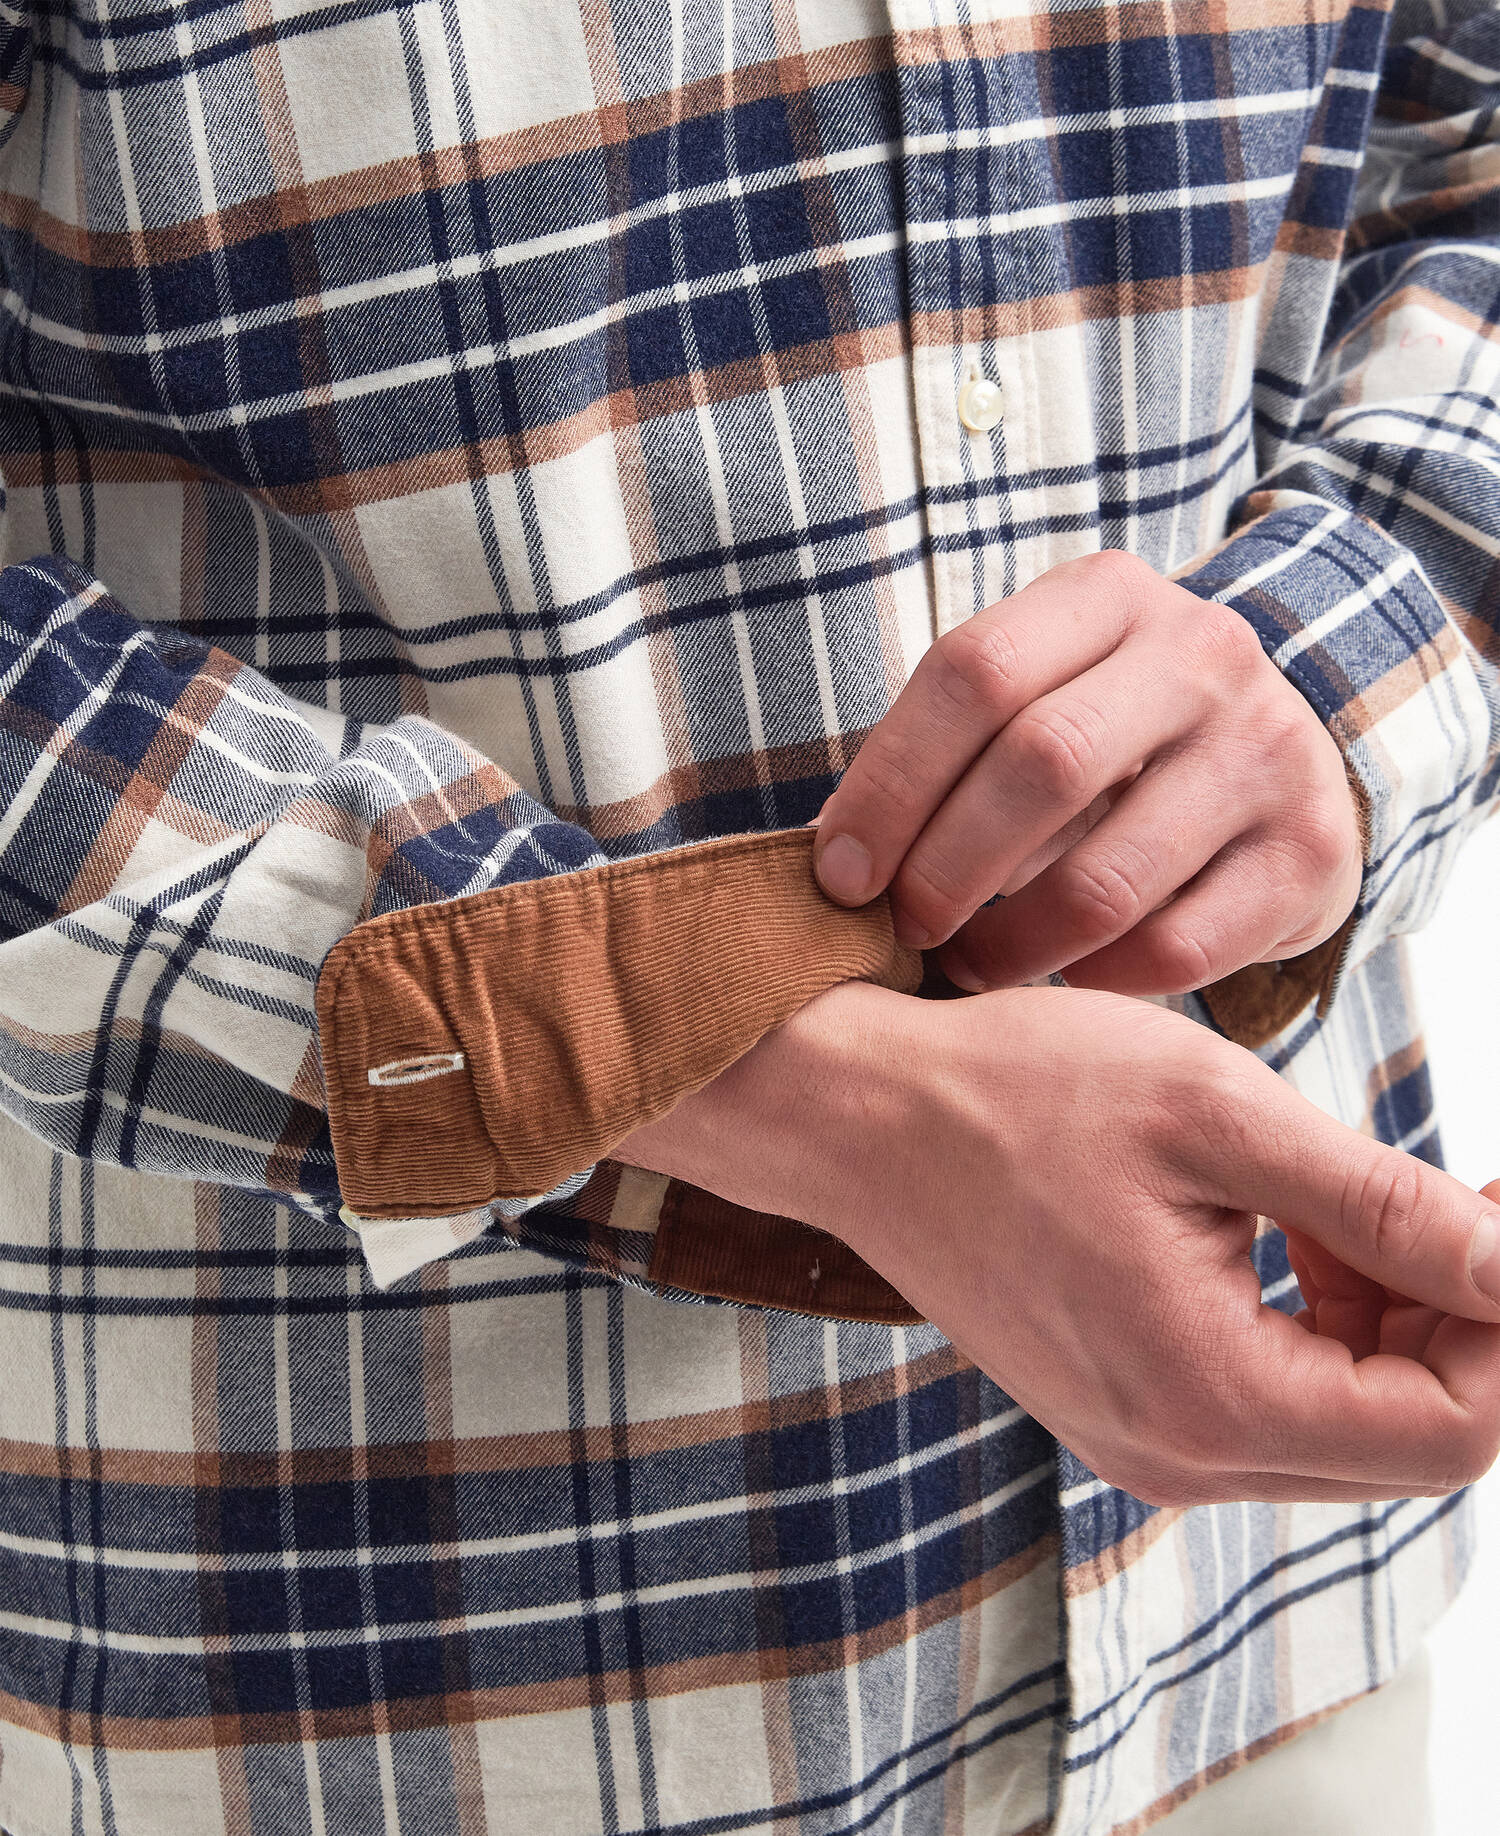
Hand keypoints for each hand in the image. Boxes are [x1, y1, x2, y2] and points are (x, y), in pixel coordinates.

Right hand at [615, 981, 1499, 1504]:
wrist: (860, 1117)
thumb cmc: (1015, 1094)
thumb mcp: (1217, 1116)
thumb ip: (1385, 1204)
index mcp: (1211, 1397)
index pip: (1454, 1430)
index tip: (1498, 1206)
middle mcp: (1180, 1457)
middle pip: (1409, 1441)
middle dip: (1458, 1320)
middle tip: (1445, 1193)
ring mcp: (1145, 1444)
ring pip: (1346, 1422)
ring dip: (1387, 1317)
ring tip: (1340, 1195)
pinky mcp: (1123, 1409)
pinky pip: (1271, 1401)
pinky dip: (1315, 1321)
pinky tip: (1282, 1225)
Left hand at [811, 549, 1362, 996]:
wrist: (1285, 763)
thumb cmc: (1113, 741)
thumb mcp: (1041, 697)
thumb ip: (948, 753)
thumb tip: (830, 860)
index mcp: (1110, 594)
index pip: (974, 673)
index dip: (888, 784)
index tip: (837, 874)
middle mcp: (1204, 653)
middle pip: (1042, 764)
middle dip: (944, 869)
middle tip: (904, 931)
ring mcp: (1270, 750)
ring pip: (1107, 880)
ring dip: (1010, 947)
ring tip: (970, 968)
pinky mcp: (1311, 853)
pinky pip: (1173, 950)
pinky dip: (1096, 982)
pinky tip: (1067, 978)